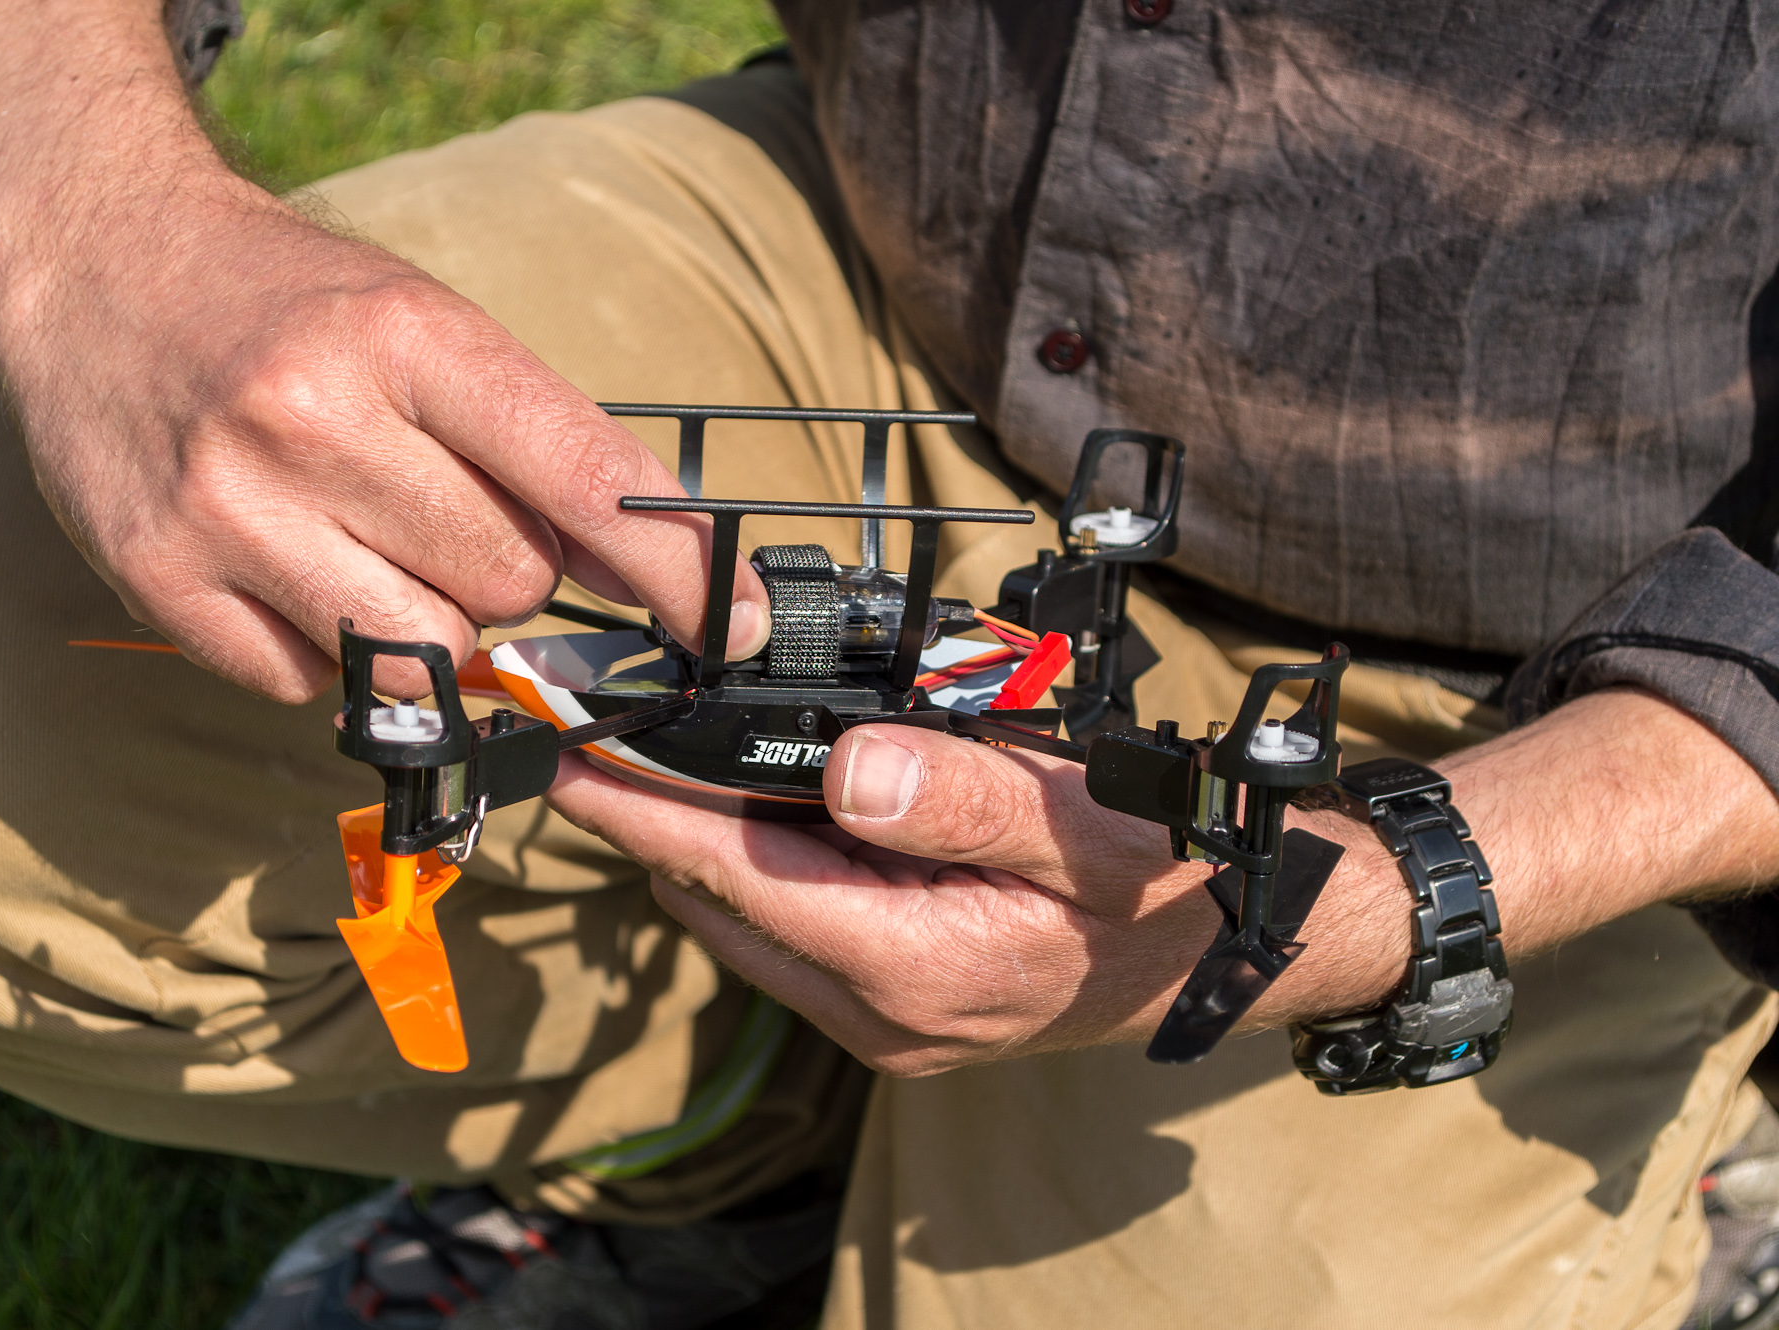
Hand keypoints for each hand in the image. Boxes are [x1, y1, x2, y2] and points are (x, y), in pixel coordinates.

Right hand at [0, 0, 765, 701]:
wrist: (99, 264)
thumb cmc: (293, 302)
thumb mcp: (425, 324)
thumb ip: (537, 443)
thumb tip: (655, 574)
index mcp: (403, 335)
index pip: (583, 478)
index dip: (676, 568)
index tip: (727, 621)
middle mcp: (311, 420)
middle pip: (508, 585)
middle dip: (507, 570)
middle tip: (441, 508)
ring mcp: (228, 509)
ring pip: (424, 655)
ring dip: (430, 622)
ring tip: (372, 540)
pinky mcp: (161, 581)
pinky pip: (317, 684)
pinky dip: (332, 648)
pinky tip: (292, 564)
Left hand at [550, 689, 1778, 1076]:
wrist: (1260, 940)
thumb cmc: (1185, 867)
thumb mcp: (1094, 819)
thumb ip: (965, 796)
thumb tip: (840, 768)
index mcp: (920, 961)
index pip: (737, 873)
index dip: (640, 807)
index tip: (561, 751)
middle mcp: (888, 1012)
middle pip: (725, 905)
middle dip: (651, 824)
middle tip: (588, 734)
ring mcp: (895, 1023)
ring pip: (752, 928)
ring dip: (699, 849)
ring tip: (647, 761)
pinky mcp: (909, 1010)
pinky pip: (798, 938)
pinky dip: (759, 874)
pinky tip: (756, 812)